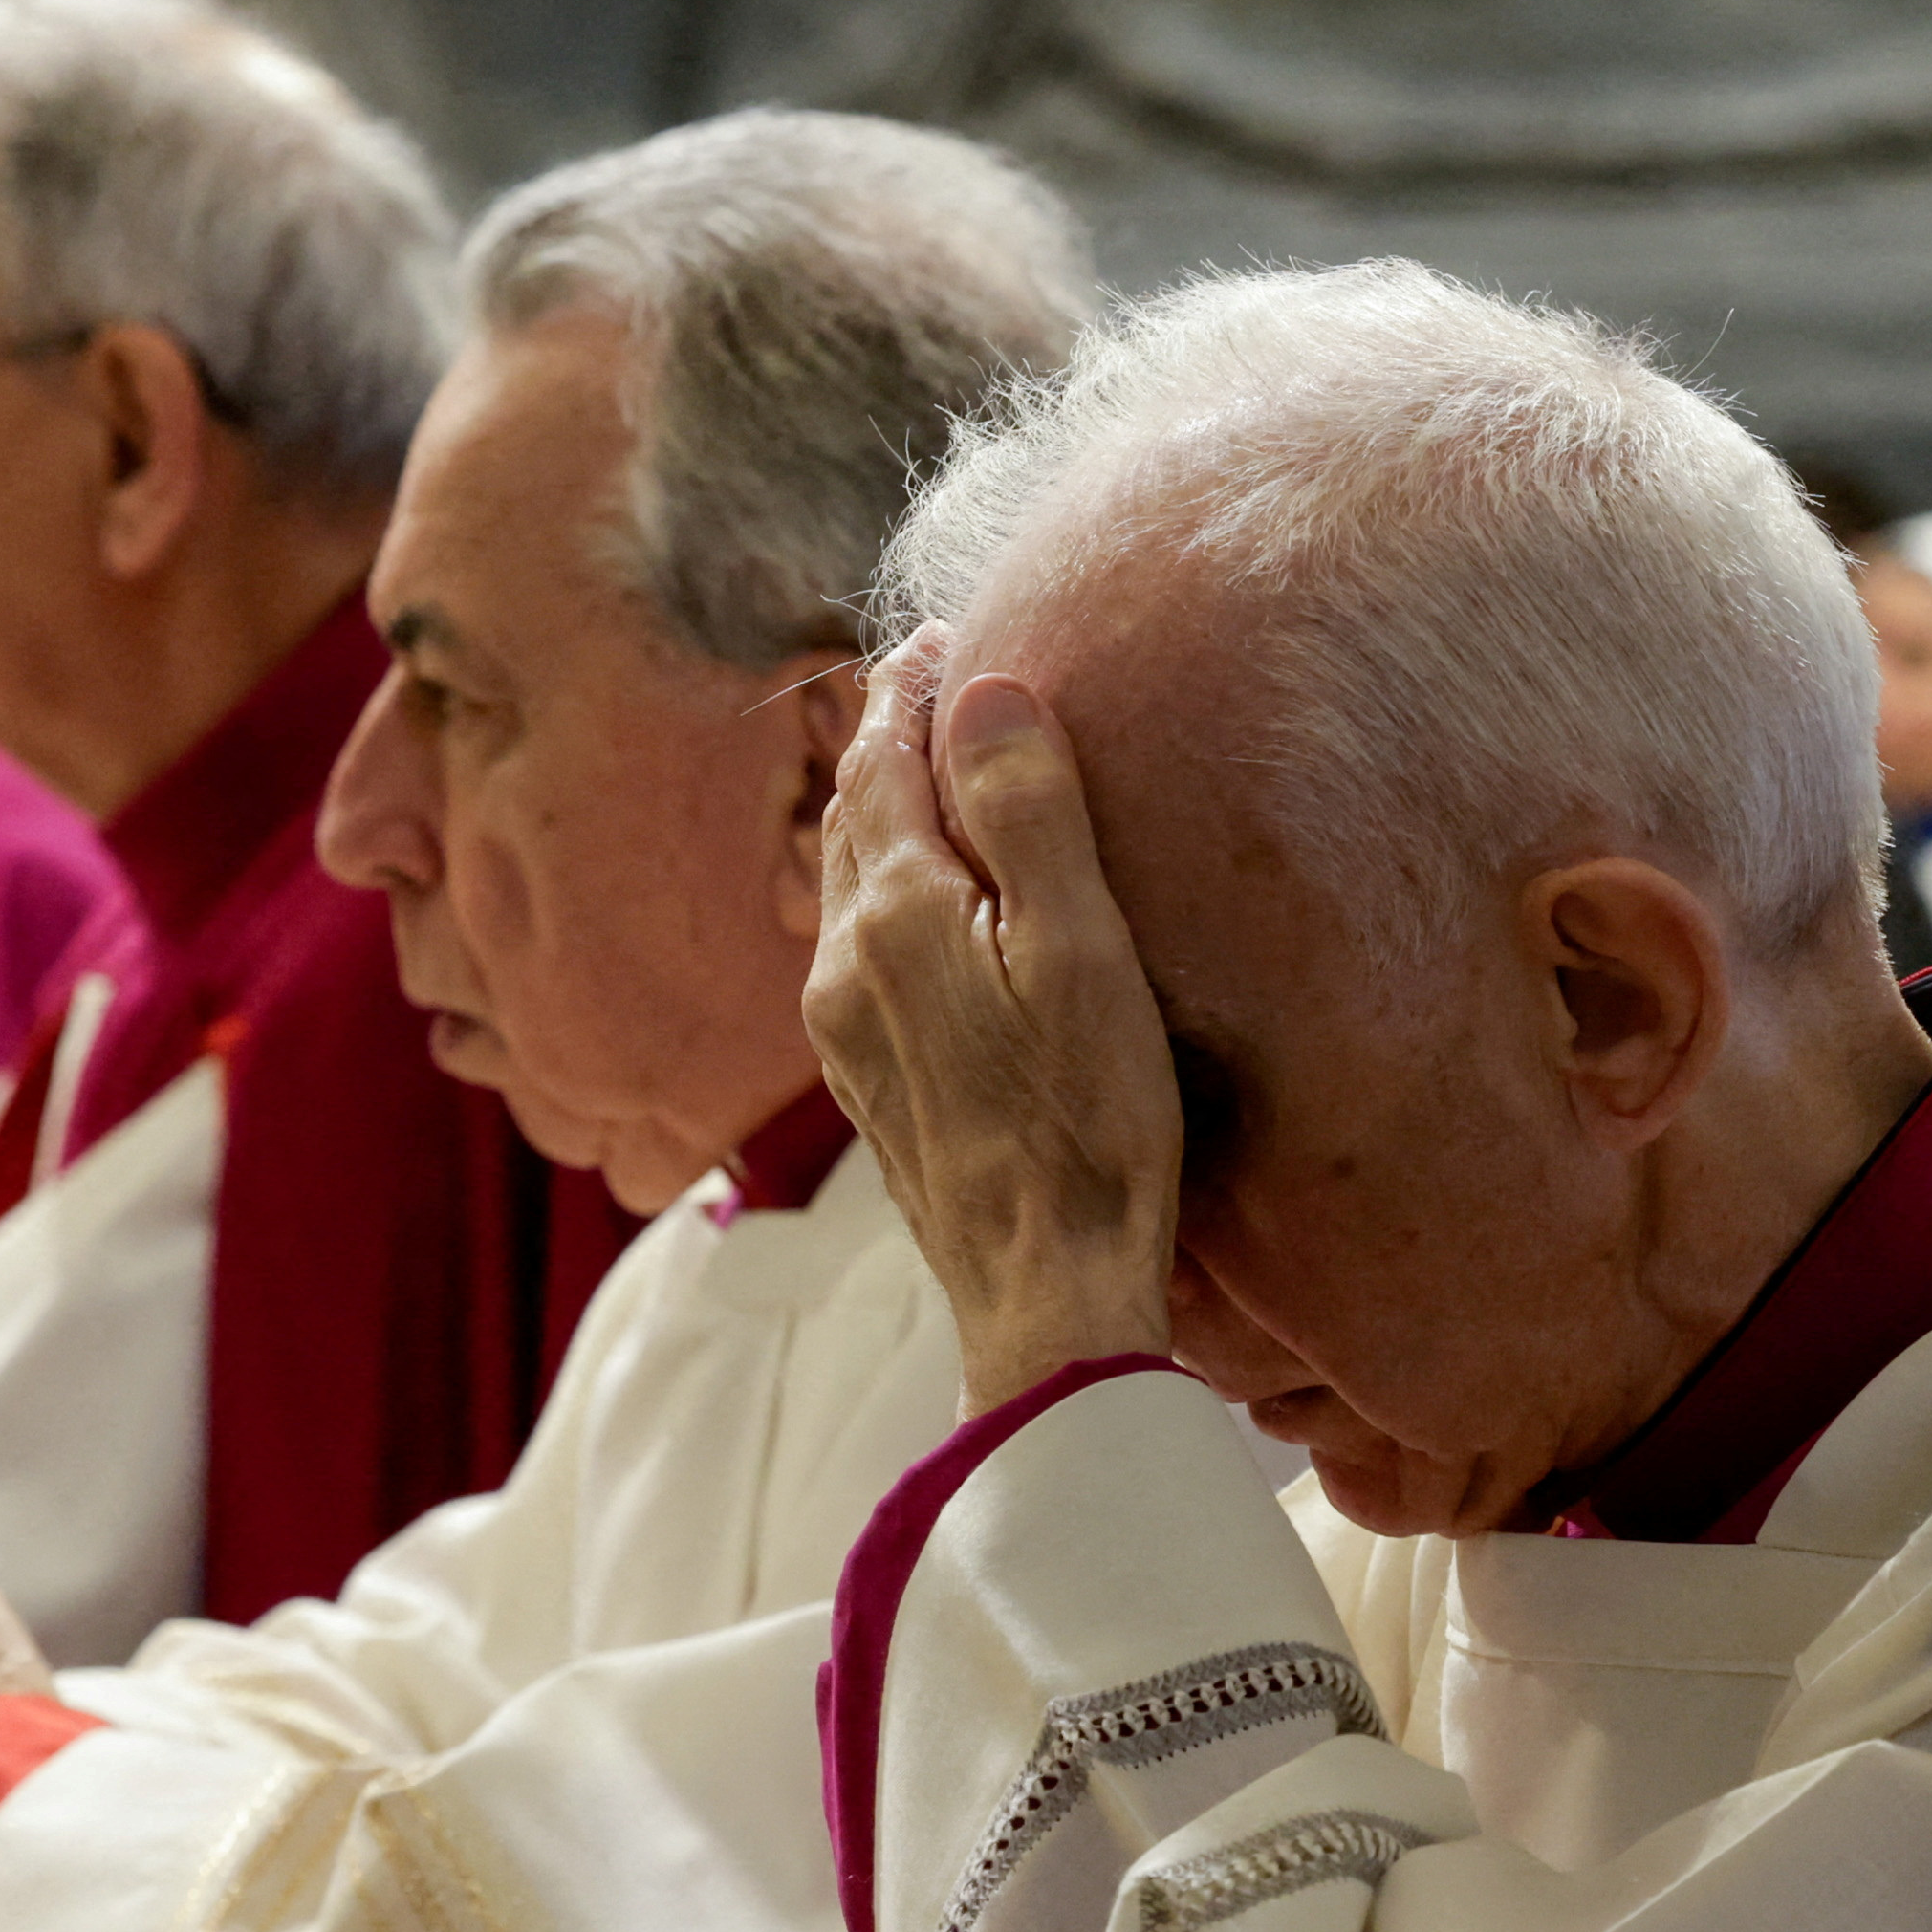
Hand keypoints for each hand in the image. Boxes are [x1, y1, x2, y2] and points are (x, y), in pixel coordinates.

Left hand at [804, 638, 1186, 1411]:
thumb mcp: (1080, 952)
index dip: (908, 691)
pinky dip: (896, 894)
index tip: (939, 635)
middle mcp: (844, 968)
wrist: (1045, 1297)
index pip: (879, 764)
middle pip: (851, 820)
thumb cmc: (1087, 1128)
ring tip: (941, 782)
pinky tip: (942, 910)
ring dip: (889, 821)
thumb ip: (1027, 816)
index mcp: (893, 919)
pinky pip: (866, 952)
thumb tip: (980, 695)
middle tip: (940, 687)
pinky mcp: (871, 1085)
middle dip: (890, 745)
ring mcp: (847, 1035)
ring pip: (851, 888)